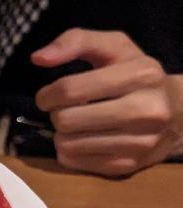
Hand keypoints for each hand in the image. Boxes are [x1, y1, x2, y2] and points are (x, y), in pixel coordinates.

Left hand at [34, 29, 182, 175]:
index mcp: (141, 74)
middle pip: (66, 120)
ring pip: (67, 144)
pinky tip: (82, 140)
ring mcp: (138, 142)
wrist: (178, 113)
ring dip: (61, 134)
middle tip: (64, 110)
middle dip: (56, 115)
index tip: (47, 97)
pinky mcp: (127, 166)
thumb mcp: (115, 48)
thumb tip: (38, 57)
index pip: (71, 89)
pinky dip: (69, 151)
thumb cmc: (136, 76)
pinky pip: (74, 163)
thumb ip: (76, 41)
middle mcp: (145, 110)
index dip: (47, 95)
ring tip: (75, 125)